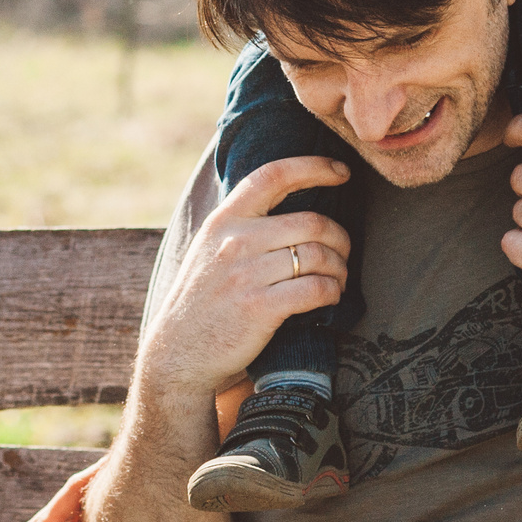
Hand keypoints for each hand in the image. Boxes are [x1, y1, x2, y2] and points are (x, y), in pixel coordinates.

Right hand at [133, 156, 350, 401]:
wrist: (178, 353)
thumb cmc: (203, 301)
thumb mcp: (210, 250)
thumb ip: (241, 225)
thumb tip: (291, 203)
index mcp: (223, 220)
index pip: (273, 175)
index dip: (314, 167)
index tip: (342, 171)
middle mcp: (234, 241)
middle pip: (311, 222)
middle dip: (340, 237)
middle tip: (343, 253)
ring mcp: (246, 274)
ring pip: (318, 256)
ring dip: (340, 269)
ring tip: (337, 279)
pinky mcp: (260, 307)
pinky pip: (316, 289)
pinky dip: (332, 292)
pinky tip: (330, 297)